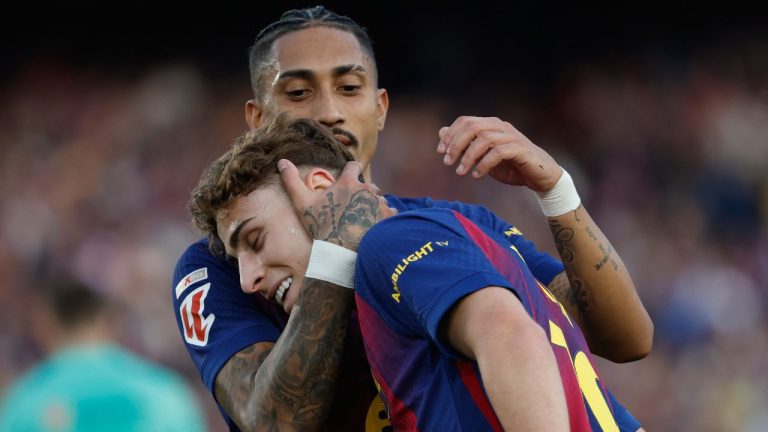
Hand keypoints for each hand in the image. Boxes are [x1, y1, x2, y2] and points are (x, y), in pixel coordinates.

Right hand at [278, 159, 396, 250]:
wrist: (343, 254)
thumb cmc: (322, 227)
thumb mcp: (303, 203)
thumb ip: (292, 181)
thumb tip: (281, 161)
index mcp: (348, 182)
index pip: (354, 166)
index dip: (351, 171)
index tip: (348, 179)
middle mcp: (366, 189)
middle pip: (368, 185)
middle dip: (362, 194)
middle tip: (352, 211)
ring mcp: (380, 203)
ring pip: (379, 200)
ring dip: (373, 207)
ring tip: (363, 222)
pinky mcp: (389, 217)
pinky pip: (390, 213)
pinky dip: (384, 219)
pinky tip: (375, 229)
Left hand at [437, 116, 562, 191]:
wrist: (540, 177)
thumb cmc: (511, 166)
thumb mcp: (483, 156)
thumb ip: (465, 144)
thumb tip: (441, 132)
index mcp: (491, 125)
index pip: (466, 121)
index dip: (451, 134)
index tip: (440, 152)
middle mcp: (501, 127)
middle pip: (473, 126)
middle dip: (456, 144)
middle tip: (447, 162)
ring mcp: (512, 137)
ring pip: (484, 138)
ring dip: (468, 156)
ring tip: (460, 172)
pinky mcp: (521, 149)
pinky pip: (498, 152)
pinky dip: (484, 164)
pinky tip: (477, 175)